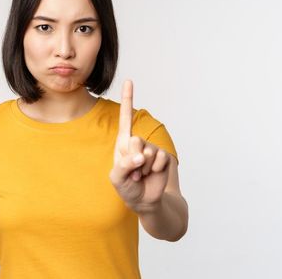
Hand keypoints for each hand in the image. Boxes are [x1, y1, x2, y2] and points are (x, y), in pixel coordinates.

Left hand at [109, 80, 174, 213]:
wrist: (145, 200)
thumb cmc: (127, 187)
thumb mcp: (117, 178)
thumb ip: (125, 165)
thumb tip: (140, 157)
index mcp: (123, 143)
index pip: (126, 118)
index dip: (128, 99)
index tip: (129, 80)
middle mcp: (137, 142)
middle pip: (134, 140)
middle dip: (132, 160)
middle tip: (132, 172)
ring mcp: (151, 149)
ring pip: (147, 152)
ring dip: (143, 168)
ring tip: (141, 175)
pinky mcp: (163, 157)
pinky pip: (159, 159)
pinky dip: (154, 170)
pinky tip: (151, 175)